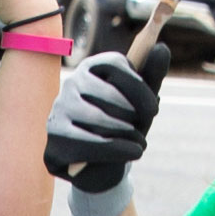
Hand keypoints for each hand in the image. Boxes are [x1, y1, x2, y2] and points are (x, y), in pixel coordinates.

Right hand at [44, 48, 163, 207]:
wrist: (102, 167)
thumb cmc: (124, 126)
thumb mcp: (141, 102)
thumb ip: (152, 76)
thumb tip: (162, 48)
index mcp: (92, 68)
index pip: (116, 66)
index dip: (140, 89)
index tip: (153, 109)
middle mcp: (70, 86)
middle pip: (109, 95)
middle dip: (134, 116)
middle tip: (142, 130)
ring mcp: (57, 115)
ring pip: (99, 121)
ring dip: (128, 134)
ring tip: (139, 144)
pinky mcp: (52, 145)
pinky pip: (88, 145)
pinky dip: (117, 150)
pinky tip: (132, 153)